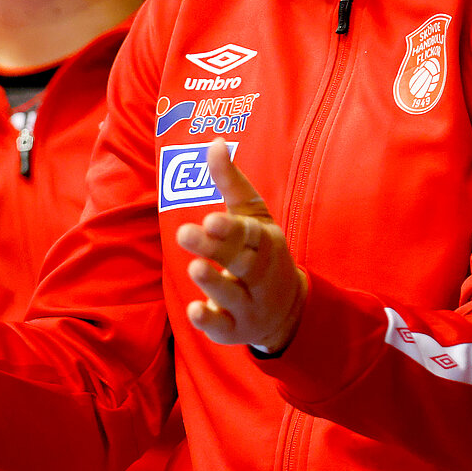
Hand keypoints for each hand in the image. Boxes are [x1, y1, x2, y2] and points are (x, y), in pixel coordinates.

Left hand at [173, 140, 307, 353]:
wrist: (287, 310)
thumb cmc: (261, 253)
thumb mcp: (251, 216)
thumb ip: (230, 182)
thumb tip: (214, 142)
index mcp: (265, 243)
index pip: (249, 235)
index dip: (231, 229)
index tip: (211, 220)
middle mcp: (260, 273)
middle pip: (239, 261)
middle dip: (215, 248)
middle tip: (185, 233)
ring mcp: (249, 304)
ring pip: (232, 294)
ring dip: (213, 282)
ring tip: (194, 268)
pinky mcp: (235, 329)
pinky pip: (224, 327)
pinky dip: (211, 320)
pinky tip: (194, 309)